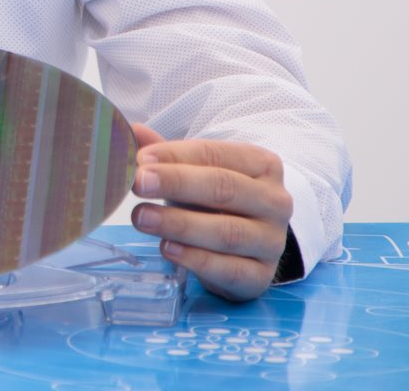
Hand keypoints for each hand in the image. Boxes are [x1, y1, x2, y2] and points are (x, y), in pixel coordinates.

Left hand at [129, 123, 292, 301]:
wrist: (243, 248)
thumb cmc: (215, 200)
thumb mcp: (195, 172)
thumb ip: (166, 153)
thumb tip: (133, 132)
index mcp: (263, 164)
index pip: (216, 154)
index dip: (175, 156)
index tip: (140, 160)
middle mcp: (275, 202)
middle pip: (224, 189)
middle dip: (177, 184)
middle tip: (137, 183)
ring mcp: (272, 242)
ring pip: (227, 232)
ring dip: (179, 224)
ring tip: (141, 217)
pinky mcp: (261, 277)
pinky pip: (229, 269)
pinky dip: (196, 260)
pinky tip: (167, 248)